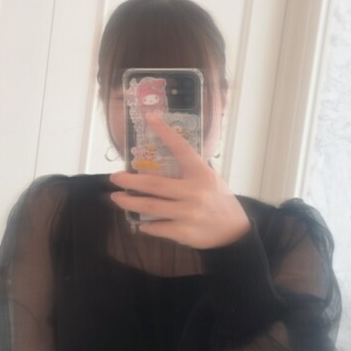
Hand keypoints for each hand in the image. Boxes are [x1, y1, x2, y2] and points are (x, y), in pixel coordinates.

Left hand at [110, 112, 251, 248]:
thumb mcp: (210, 179)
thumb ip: (189, 171)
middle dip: (130, 180)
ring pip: (150, 206)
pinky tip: (141, 222)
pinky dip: (146, 225)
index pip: (181, 148)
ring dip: (129, 202)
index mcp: (201, 173)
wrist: (235, 231)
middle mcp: (193, 191)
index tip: (149, 117)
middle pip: (154, 184)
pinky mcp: (184, 232)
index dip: (164, 132)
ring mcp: (188, 213)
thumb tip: (162, 160)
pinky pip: (157, 227)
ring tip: (118, 198)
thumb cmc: (218, 201)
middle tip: (115, 177)